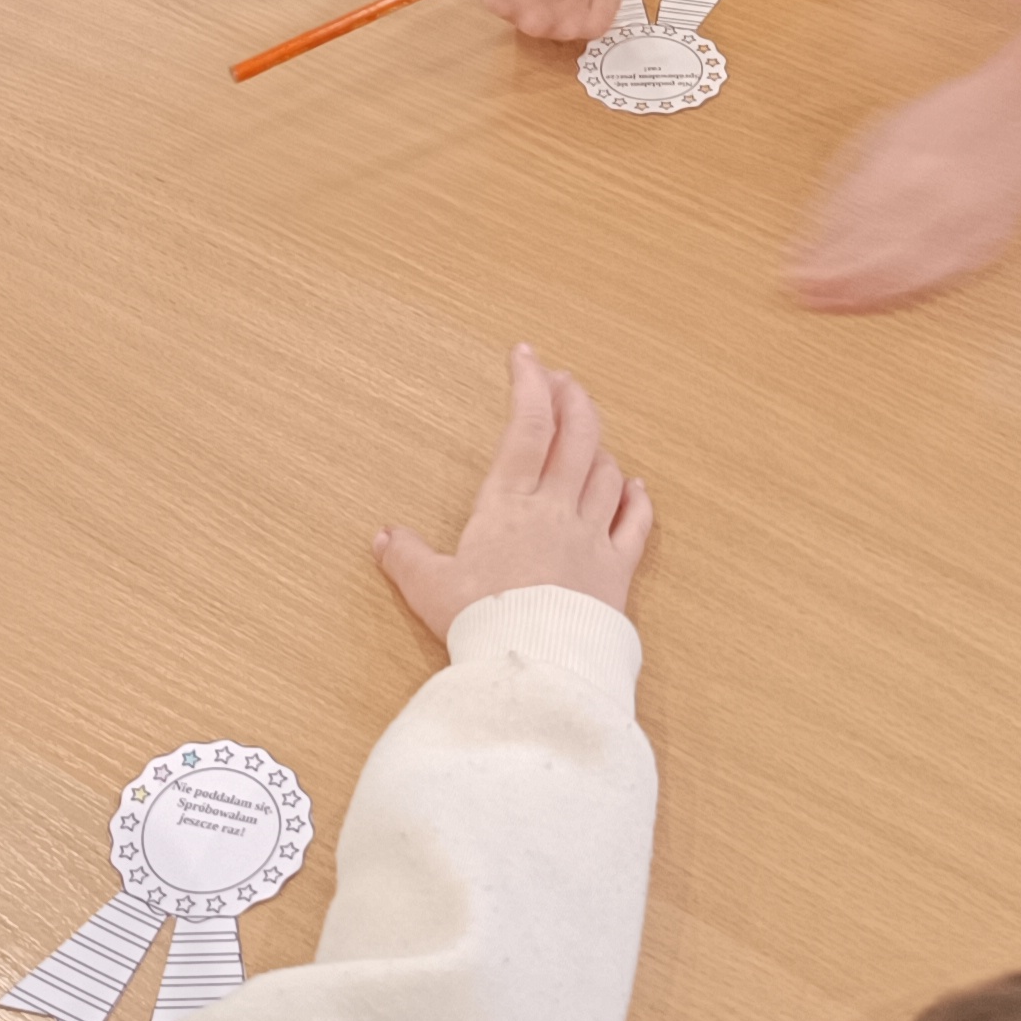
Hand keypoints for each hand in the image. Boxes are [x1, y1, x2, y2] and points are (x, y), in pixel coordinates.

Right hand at [375, 344, 653, 643]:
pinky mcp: (617, 572)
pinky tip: (635, 486)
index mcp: (508, 504)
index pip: (525, 427)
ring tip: (588, 432)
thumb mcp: (429, 589)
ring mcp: (591, 538)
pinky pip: (635, 524)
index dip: (529, 383)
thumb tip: (383, 537)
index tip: (526, 354)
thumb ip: (407, 558)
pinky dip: (637, 500)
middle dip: (572, 399)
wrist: (537, 666)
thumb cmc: (481, 624)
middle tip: (564, 380)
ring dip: (599, 445)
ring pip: (606, 472)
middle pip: (576, 436)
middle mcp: (555, 510)